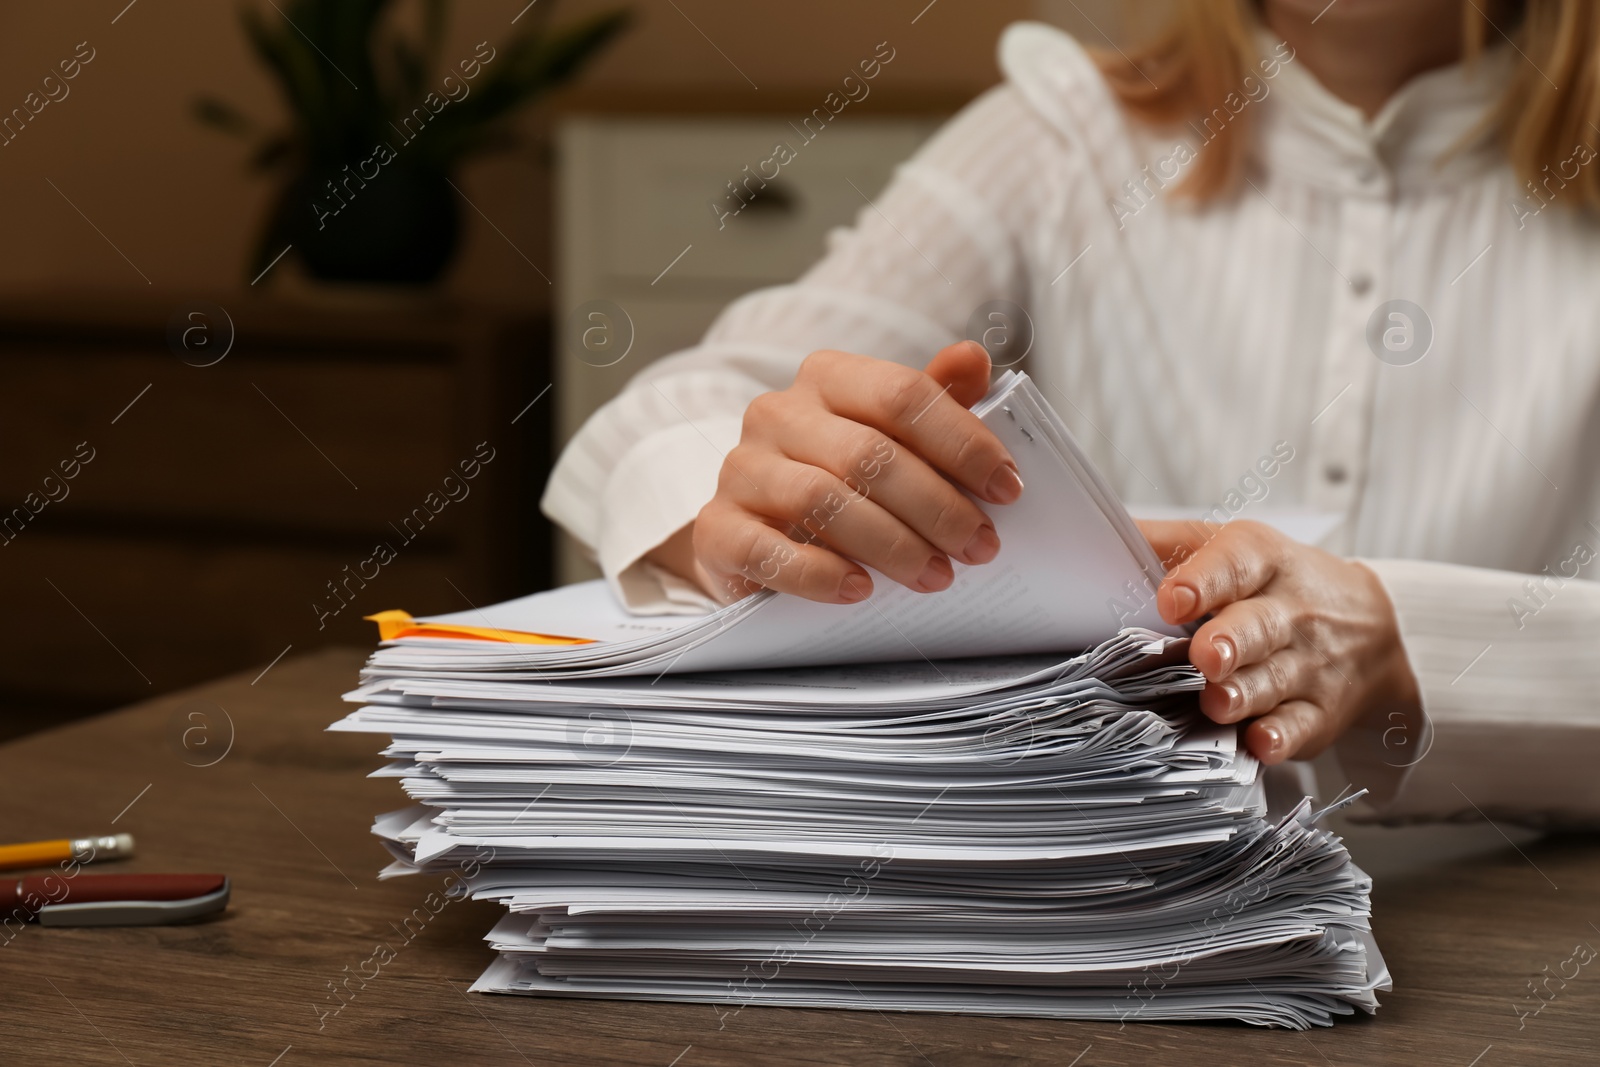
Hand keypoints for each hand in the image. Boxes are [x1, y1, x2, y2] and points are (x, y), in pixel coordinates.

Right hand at [653, 341, 1022, 604]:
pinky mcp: (715, 528)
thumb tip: (974, 357)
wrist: (755, 533)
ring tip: (935, 577)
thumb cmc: (841, 480)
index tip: (1007, 489)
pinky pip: (764, 549)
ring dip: (890, 544)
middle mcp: (777, 413)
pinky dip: (818, 574)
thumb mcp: (891, 438)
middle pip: (868, 453)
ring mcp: (740, 469)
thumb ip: (933, 401)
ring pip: (820, 499)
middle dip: (936, 506)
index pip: (902, 395)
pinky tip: (859, 591)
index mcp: (828, 377)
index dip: (962, 442)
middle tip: (979, 548)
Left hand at [1139, 519, 1422, 765]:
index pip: (1234, 565)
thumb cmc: (1275, 583)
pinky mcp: (1319, 712)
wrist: (1370, 623)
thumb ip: (1167, 543)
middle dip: (1229, 642)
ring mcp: (1308, 664)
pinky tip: (1259, 743)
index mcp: (1263, 561)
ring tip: (1216, 701)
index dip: (1203, 582)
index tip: (1171, 600)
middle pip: (1257, 627)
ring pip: (1272, 681)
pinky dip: (1279, 738)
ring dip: (1243, 694)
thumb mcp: (1232, 547)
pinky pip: (1299, 727)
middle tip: (1204, 657)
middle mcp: (1289, 612)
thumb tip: (1096, 532)